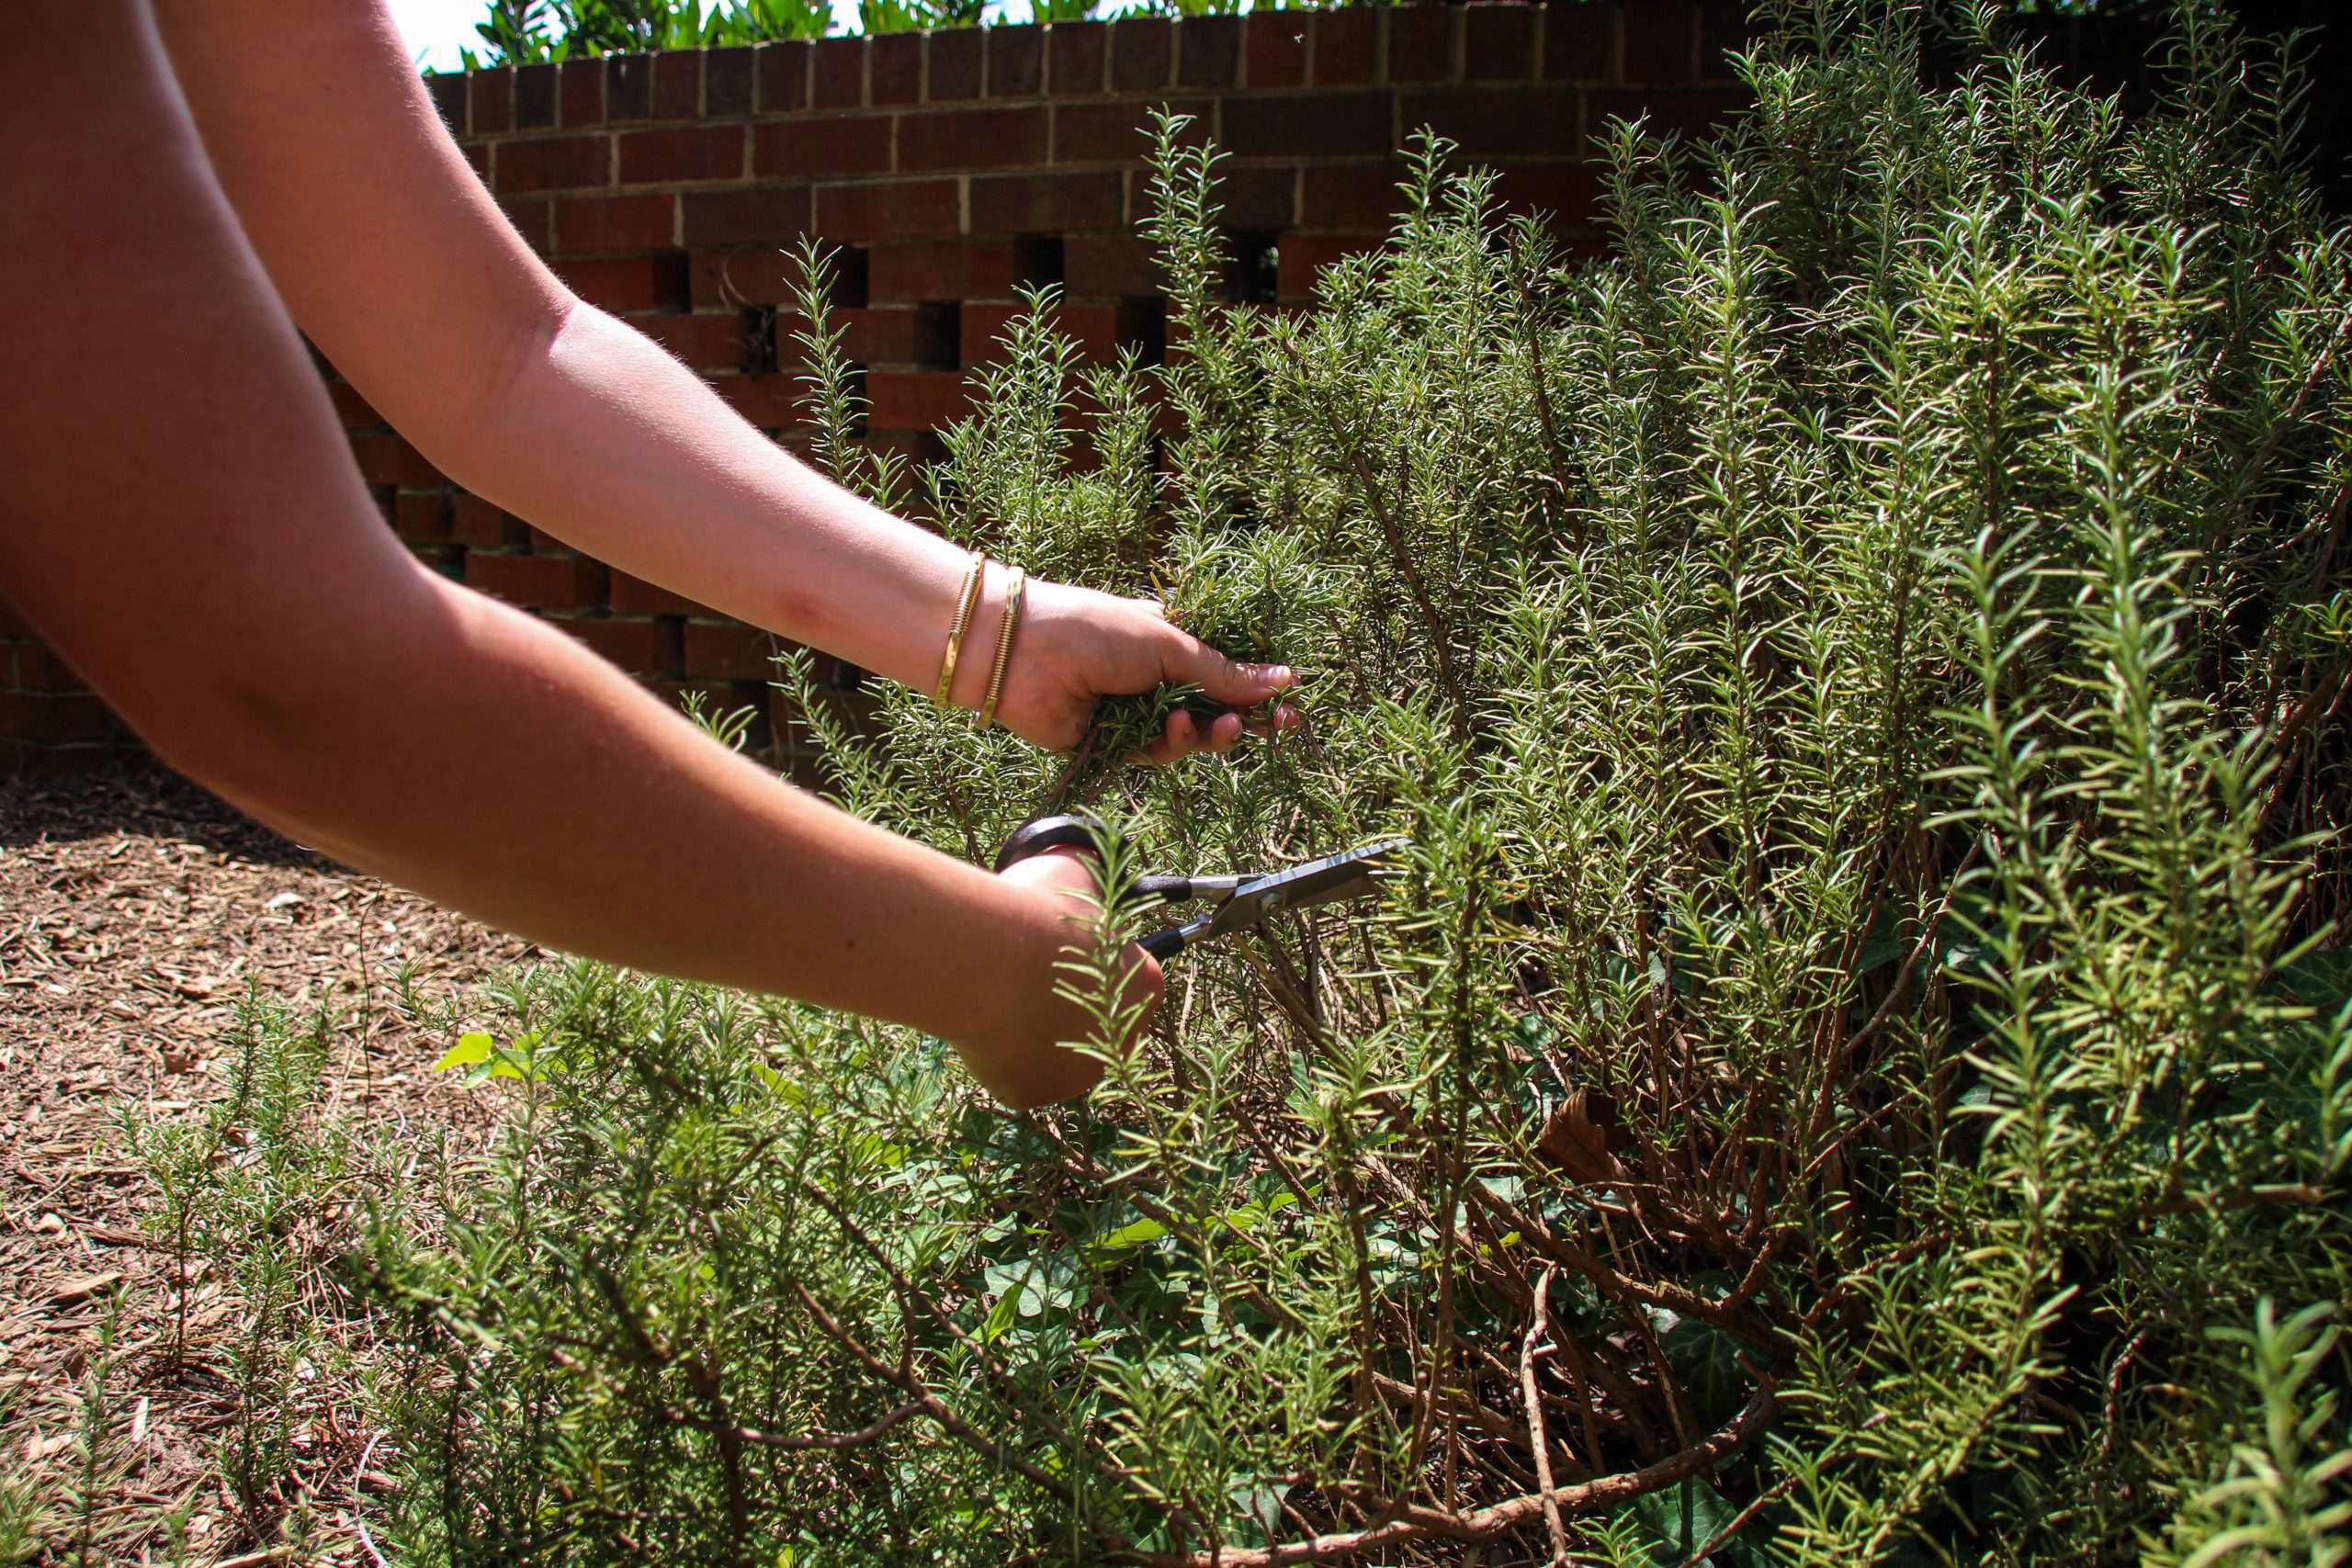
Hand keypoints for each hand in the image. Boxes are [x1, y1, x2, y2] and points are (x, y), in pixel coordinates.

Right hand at [950, 846, 1163, 1108]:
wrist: (990, 958)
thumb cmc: (1038, 911)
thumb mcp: (1076, 873)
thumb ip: (1090, 880)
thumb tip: (1088, 869)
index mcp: (1146, 982)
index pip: (1128, 977)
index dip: (1091, 961)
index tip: (1059, 951)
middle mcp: (1125, 1035)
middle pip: (1094, 1021)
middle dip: (1064, 1005)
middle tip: (1025, 976)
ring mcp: (1080, 1073)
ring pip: (1053, 1053)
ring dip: (1031, 1032)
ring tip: (998, 997)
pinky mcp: (1035, 1093)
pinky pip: (1015, 1075)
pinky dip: (997, 1054)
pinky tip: (983, 1025)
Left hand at [989, 578, 1298, 762]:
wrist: (1021, 653)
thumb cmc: (1093, 629)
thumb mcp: (1168, 643)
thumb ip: (1221, 672)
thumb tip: (1280, 680)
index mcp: (1168, 643)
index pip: (1224, 672)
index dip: (1257, 690)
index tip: (1290, 704)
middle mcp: (1153, 680)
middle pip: (1213, 709)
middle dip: (1245, 719)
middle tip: (1277, 726)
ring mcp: (1134, 713)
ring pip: (1190, 737)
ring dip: (1211, 734)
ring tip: (1223, 726)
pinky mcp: (1112, 744)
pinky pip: (1156, 754)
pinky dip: (1172, 744)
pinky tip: (1176, 728)